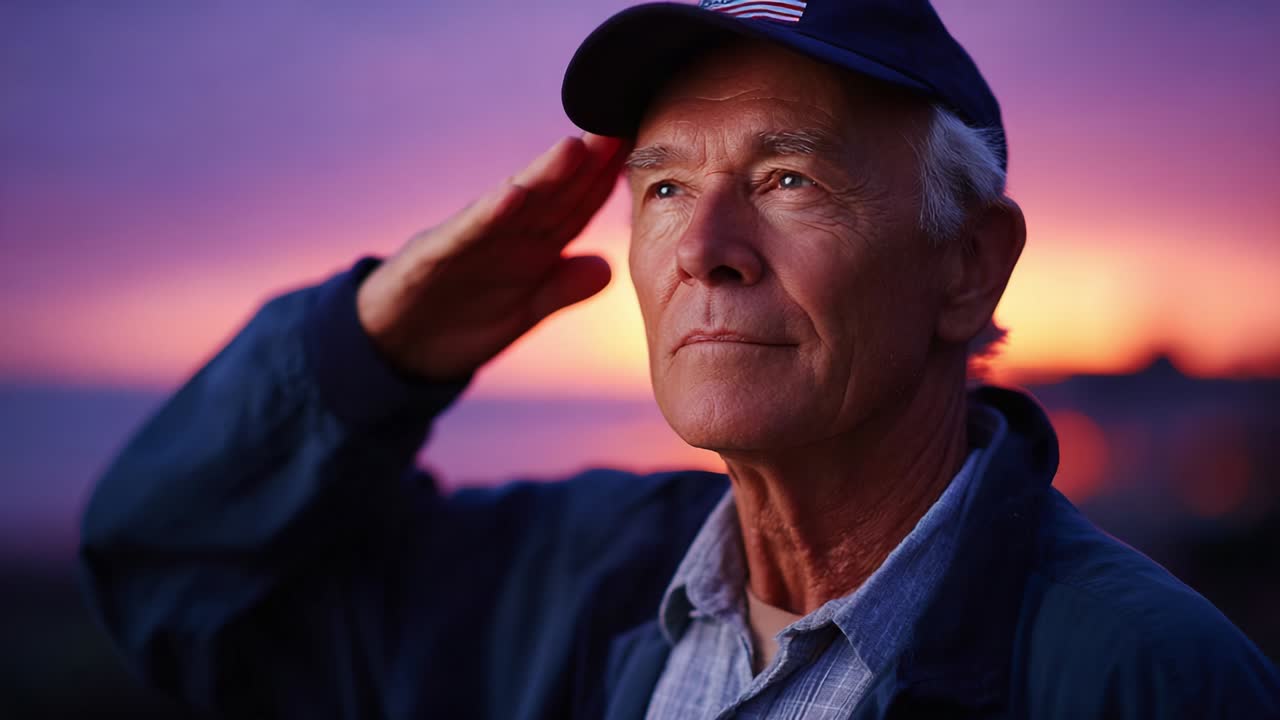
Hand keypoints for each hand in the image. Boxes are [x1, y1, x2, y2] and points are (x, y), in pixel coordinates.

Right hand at [357, 134, 629, 379]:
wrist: (394, 346)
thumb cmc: (460, 318)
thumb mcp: (523, 310)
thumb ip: (562, 288)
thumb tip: (609, 267)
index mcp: (529, 244)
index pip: (575, 207)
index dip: (607, 182)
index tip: (642, 152)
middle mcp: (503, 232)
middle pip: (551, 194)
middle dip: (585, 163)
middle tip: (619, 128)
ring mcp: (469, 240)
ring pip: (512, 203)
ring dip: (542, 175)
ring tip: (573, 147)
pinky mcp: (434, 255)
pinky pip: (465, 232)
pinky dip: (487, 213)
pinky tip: (512, 194)